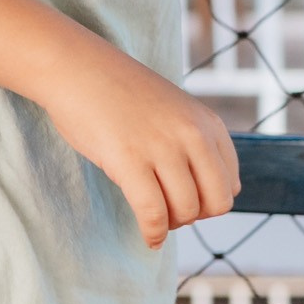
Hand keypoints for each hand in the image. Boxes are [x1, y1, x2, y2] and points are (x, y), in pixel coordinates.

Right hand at [39, 50, 238, 249]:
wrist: (73, 65)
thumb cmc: (117, 92)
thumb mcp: (172, 110)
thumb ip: (192, 143)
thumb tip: (204, 200)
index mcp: (208, 122)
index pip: (230, 185)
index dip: (207, 199)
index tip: (181, 196)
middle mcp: (192, 134)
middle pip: (216, 203)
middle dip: (193, 215)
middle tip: (167, 208)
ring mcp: (162, 147)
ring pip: (186, 212)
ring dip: (170, 223)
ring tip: (151, 212)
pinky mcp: (129, 160)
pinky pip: (153, 214)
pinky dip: (153, 233)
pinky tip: (148, 237)